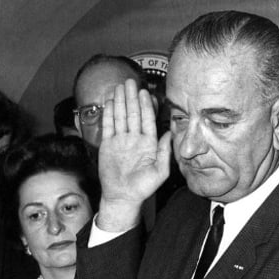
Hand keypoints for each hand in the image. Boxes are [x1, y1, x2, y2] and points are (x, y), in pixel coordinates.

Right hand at [96, 79, 172, 231]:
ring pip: (121, 116)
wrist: (122, 197)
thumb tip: (170, 133)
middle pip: (133, 114)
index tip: (144, 92)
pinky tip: (111, 102)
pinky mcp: (108, 144)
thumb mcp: (160, 172)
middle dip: (132, 97)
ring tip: (120, 87)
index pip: (147, 120)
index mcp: (148, 143)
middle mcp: (135, 138)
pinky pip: (109, 125)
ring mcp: (121, 140)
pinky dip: (109, 113)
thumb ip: (165, 152)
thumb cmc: (143, 188)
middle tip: (130, 82)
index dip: (145, 105)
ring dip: (120, 101)